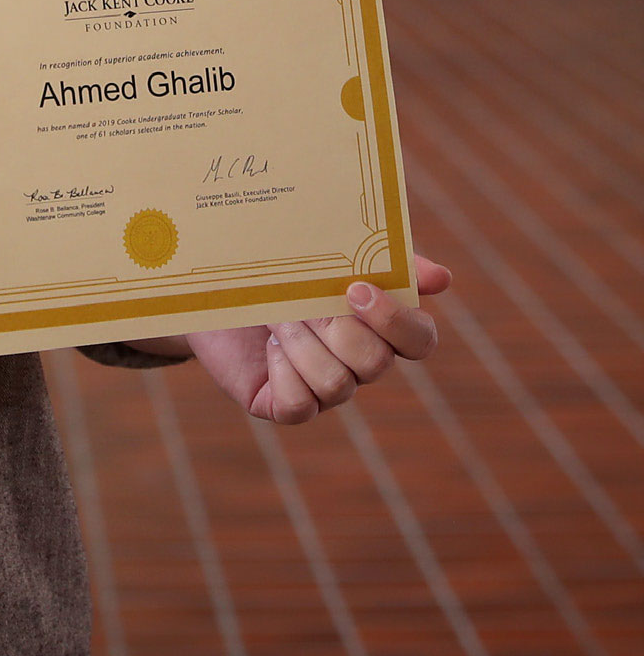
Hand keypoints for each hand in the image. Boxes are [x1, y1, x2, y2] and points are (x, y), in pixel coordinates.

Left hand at [184, 254, 451, 423]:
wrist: (213, 277)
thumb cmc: (278, 262)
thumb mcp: (326, 249)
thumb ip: (381, 258)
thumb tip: (441, 279)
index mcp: (379, 324)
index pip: (419, 340)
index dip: (396, 322)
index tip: (357, 289)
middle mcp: (359, 361)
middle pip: (375, 363)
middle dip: (333, 327)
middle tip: (300, 300)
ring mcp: (325, 388)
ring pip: (337, 384)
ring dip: (302, 345)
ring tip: (276, 317)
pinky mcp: (286, 405)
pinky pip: (301, 406)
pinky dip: (283, 373)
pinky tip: (269, 348)